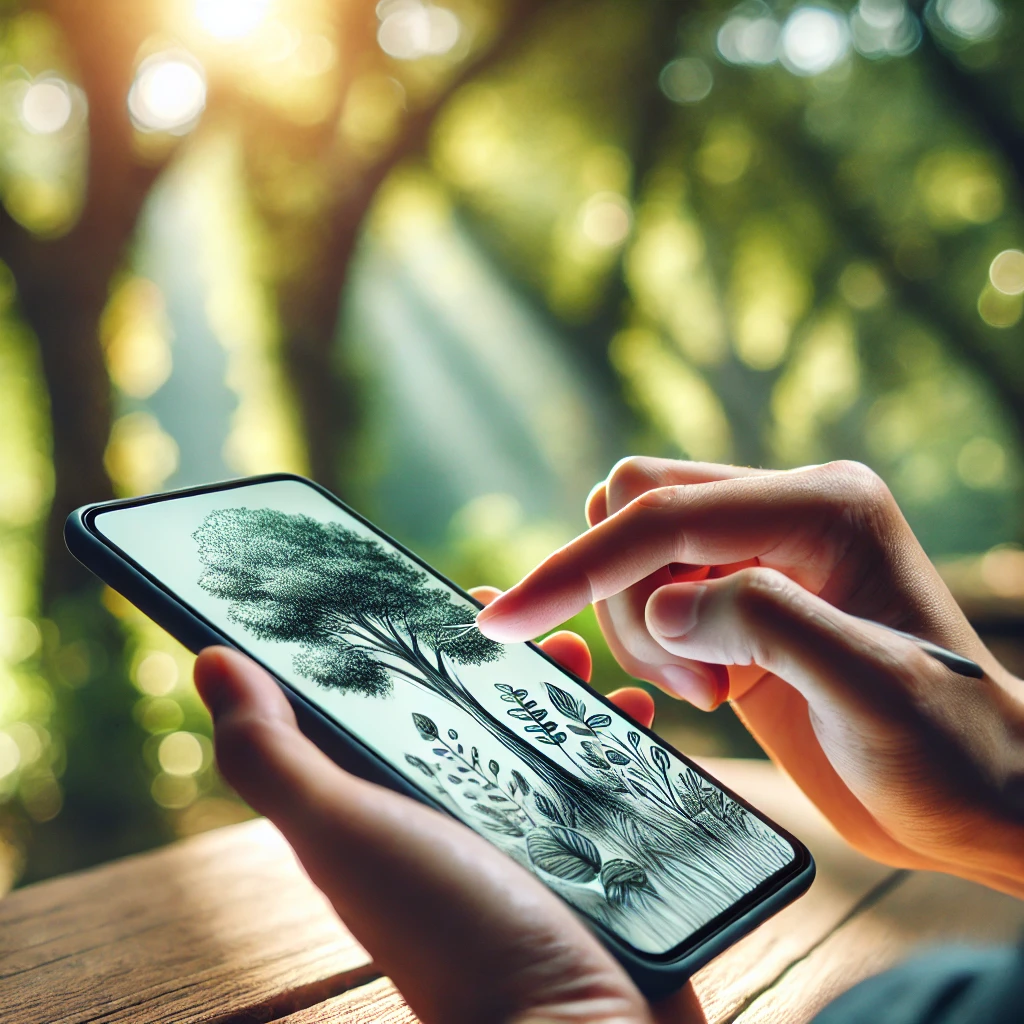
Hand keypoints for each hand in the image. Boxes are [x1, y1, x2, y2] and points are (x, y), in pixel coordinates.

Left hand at [193, 633, 700, 1023]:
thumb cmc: (448, 934)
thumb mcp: (342, 833)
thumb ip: (272, 754)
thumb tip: (210, 659)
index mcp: (389, 798)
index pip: (386, 697)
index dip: (401, 638)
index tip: (433, 588)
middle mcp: (453, 809)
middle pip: (473, 705)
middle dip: (497, 652)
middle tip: (525, 618)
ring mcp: (527, 829)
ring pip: (543, 728)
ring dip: (561, 683)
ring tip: (580, 656)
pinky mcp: (594, 847)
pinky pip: (607, 769)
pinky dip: (619, 732)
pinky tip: (636, 710)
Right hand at [476, 458, 1023, 892]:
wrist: (974, 796)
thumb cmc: (948, 748)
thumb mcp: (871, 689)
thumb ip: (764, 624)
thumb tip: (662, 606)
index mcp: (823, 506)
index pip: (667, 513)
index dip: (582, 565)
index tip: (509, 617)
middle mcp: (785, 511)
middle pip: (636, 509)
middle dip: (624, 598)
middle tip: (693, 685)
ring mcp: (756, 553)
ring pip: (632, 551)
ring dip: (639, 628)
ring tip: (709, 693)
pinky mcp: (736, 598)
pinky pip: (647, 593)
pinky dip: (646, 644)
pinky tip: (702, 690)